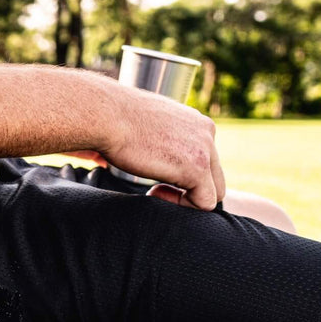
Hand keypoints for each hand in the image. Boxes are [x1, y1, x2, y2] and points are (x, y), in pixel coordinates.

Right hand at [102, 88, 225, 209]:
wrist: (105, 115)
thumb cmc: (113, 119)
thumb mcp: (144, 125)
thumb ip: (154, 139)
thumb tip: (122, 155)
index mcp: (195, 122)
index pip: (206, 158)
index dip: (184, 175)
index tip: (156, 173)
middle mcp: (206, 132)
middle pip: (215, 176)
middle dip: (189, 188)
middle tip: (157, 187)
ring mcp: (205, 149)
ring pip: (214, 191)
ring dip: (186, 198)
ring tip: (155, 190)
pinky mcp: (197, 168)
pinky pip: (205, 202)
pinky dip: (182, 206)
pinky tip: (155, 191)